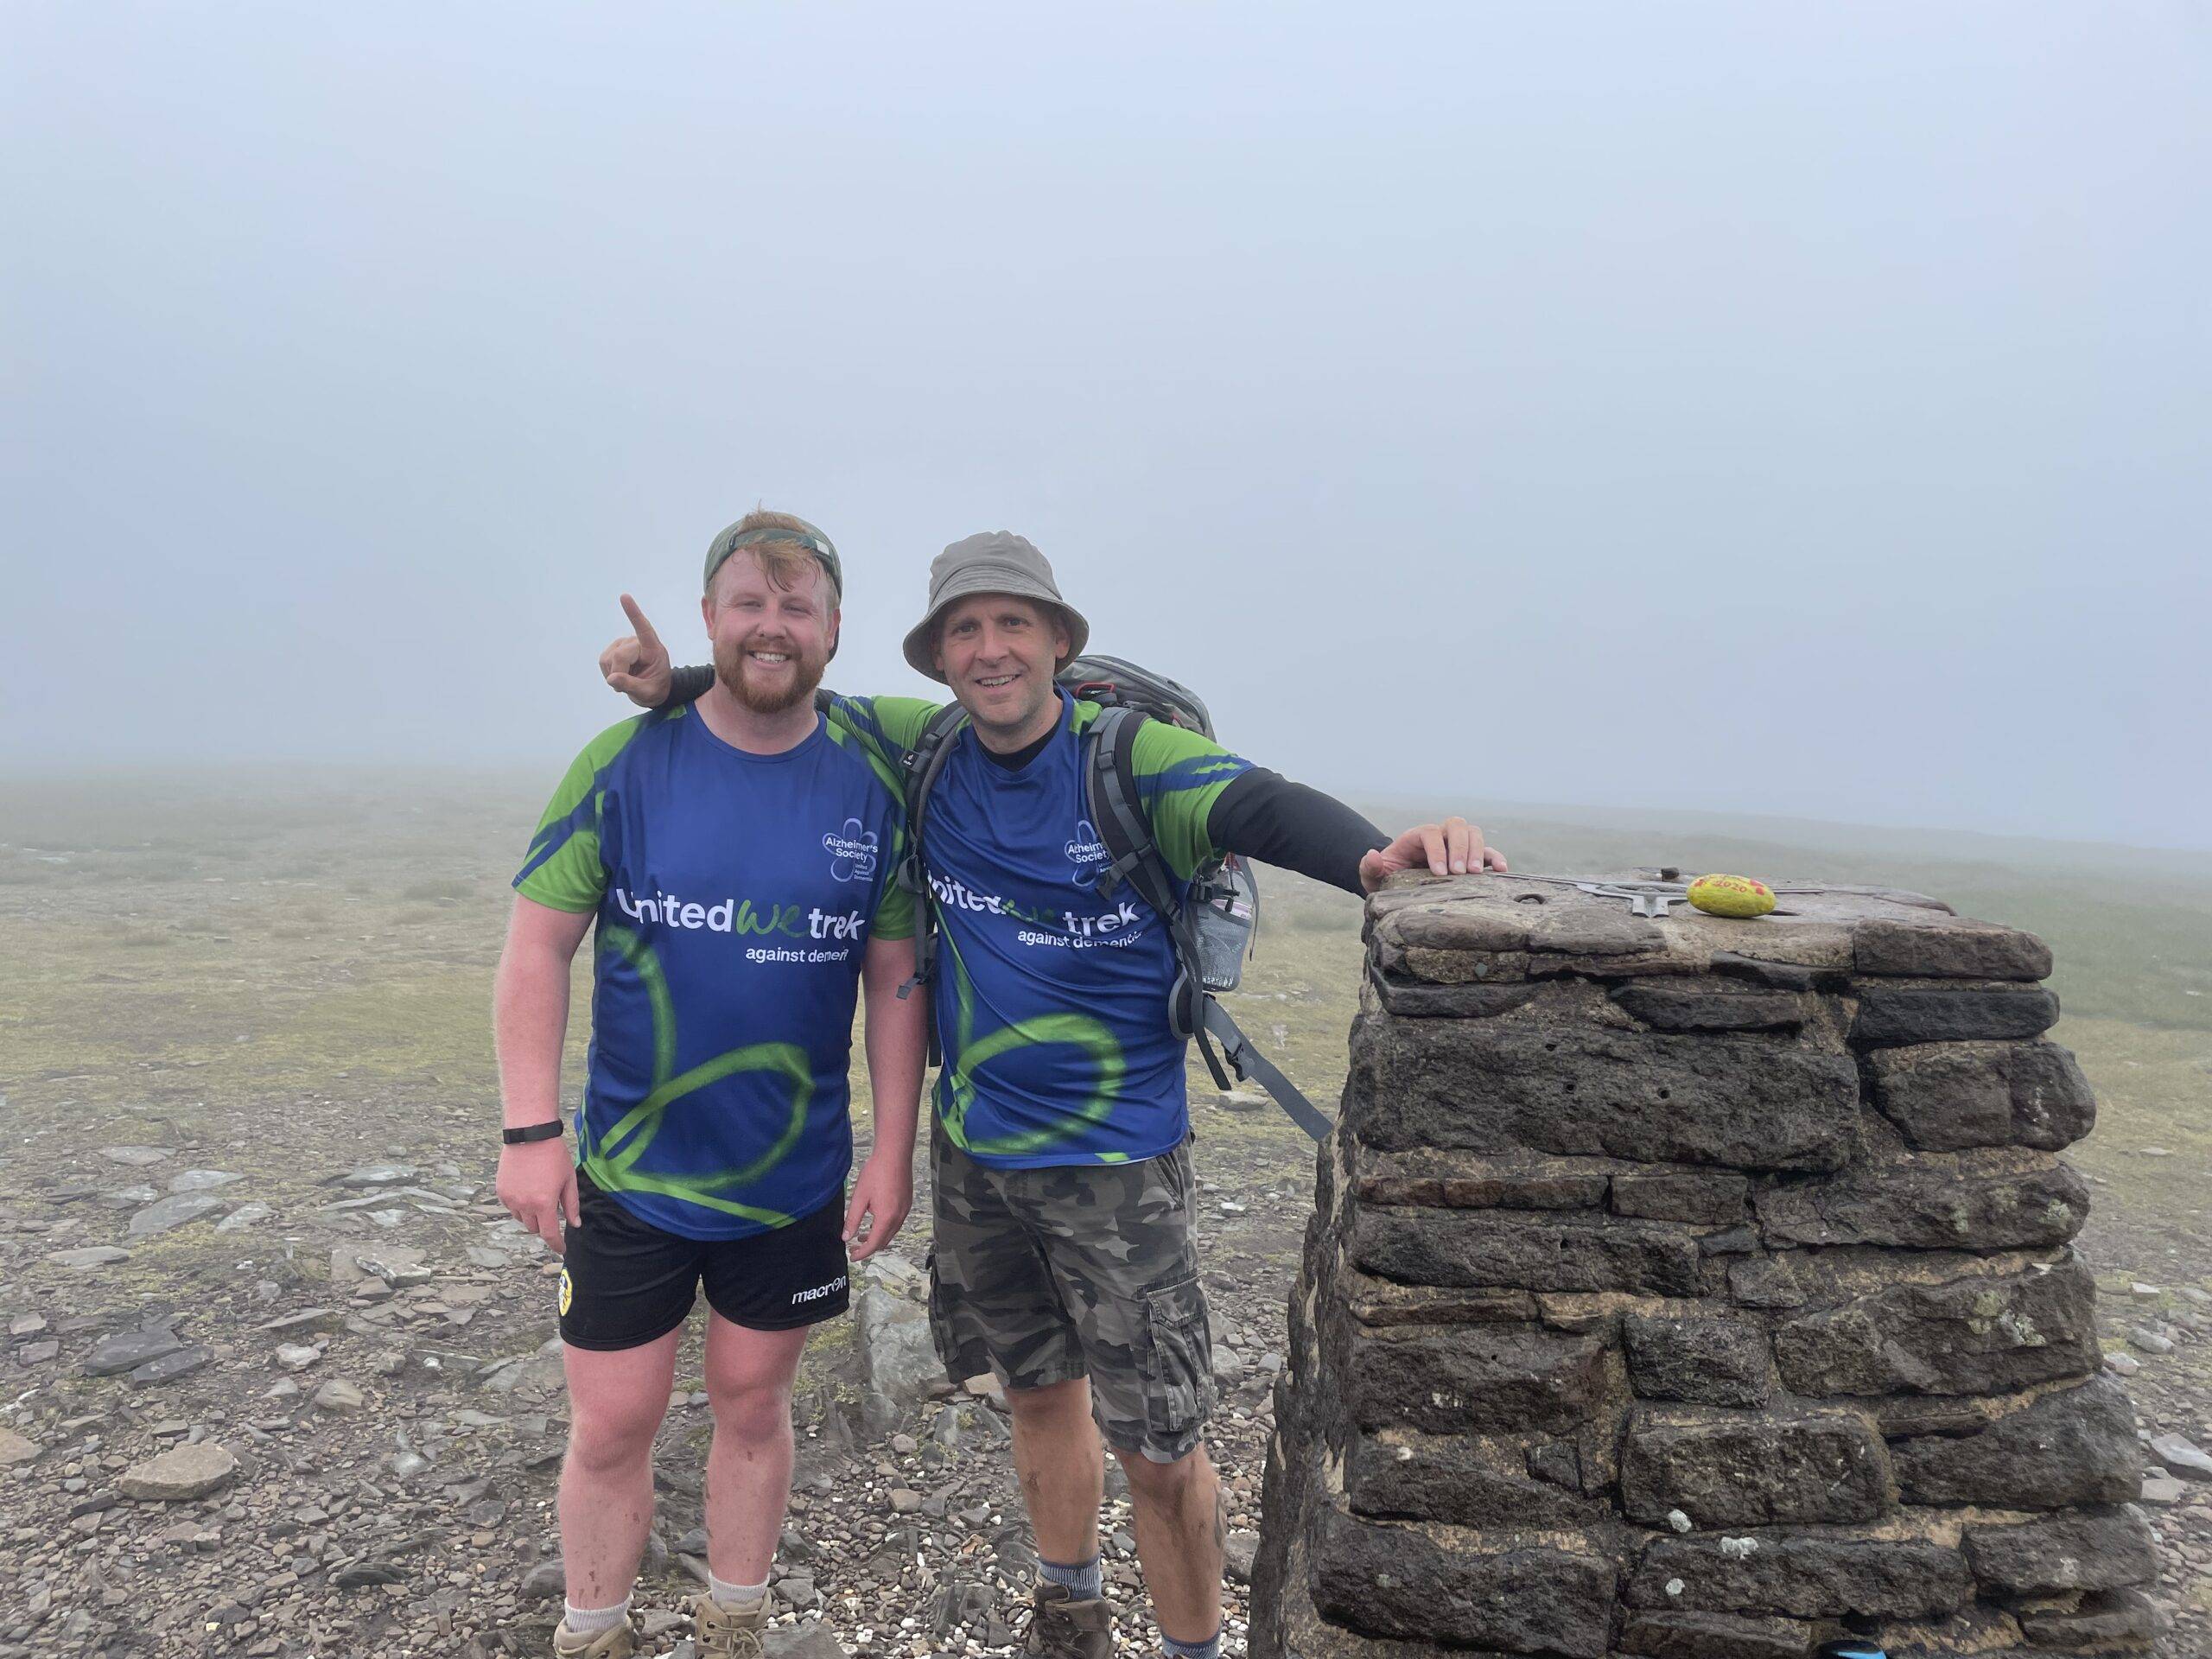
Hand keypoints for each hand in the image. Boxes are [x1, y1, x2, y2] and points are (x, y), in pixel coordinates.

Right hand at [495, 1137, 578, 1253]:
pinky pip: (511, 1207)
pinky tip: (526, 1187)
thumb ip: (572, 1205)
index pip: (549, 1234)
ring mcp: (510, 1199)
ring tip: (538, 1192)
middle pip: (534, 1228)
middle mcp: (525, 1205)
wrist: (529, 1135)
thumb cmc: (553, 1156)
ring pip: (521, 1219)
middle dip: (544, 1223)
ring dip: (531, 1214)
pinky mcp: (501, 1191)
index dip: (556, 1244)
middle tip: (551, 1205)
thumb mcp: (569, 1179)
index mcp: (544, 1203)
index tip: (561, 1249)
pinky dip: (519, 1204)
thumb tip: (575, 1224)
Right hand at [599, 593, 671, 706]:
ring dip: (614, 674)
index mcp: (653, 648)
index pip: (643, 628)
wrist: (653, 689)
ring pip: (608, 659)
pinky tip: (620, 675)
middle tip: (629, 686)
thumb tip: (611, 679)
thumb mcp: (648, 692)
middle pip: (619, 656)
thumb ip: (632, 686)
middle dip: (620, 674)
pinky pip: (603, 661)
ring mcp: (623, 644)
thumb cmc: (656, 688)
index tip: (624, 597)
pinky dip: (609, 673)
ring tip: (629, 679)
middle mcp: (637, 642)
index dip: (633, 613)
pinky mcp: (613, 649)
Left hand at [843, 1152, 912, 1261]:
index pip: (873, 1244)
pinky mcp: (907, 1203)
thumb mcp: (859, 1197)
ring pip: (891, 1233)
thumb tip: (846, 1237)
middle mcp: (898, 1217)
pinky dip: (885, 1228)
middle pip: (884, 1241)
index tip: (852, 1257)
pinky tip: (875, 1220)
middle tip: (854, 1247)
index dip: (862, 1253)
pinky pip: (896, 1223)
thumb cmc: (876, 1173)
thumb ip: (852, 1219)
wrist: (894, 1155)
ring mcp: (905, 1210)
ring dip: (877, 1237)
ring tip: (861, 1235)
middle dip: (869, 1247)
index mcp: (886, 1218)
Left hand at [1358, 817, 1508, 891]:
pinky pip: (1487, 852)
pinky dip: (1496, 858)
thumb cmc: (1386, 879)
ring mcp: (1455, 845)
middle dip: (1460, 847)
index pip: (1429, 832)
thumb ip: (1370, 866)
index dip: (1437, 850)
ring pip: (1473, 833)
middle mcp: (1437, 836)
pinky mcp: (1469, 858)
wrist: (1397, 884)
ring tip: (1476, 874)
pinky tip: (1502, 871)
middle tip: (1461, 872)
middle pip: (1455, 826)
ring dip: (1478, 851)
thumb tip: (1372, 855)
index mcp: (1415, 837)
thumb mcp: (1373, 876)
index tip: (1440, 873)